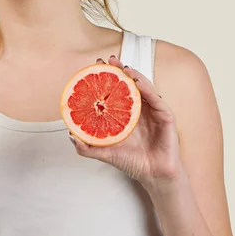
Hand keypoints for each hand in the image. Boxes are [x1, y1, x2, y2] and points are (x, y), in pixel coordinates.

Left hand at [69, 56, 183, 189]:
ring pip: (143, 86)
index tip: (95, 66)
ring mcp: (153, 111)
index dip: (107, 77)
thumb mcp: (104, 153)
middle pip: (129, 83)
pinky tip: (137, 82)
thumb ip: (87, 146)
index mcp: (126, 114)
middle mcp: (139, 108)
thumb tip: (70, 134)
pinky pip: (156, 98)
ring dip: (133, 75)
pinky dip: (147, 88)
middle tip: (108, 59)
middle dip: (119, 70)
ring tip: (122, 67)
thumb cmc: (132, 163)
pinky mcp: (165, 116)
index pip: (116, 90)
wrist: (153, 176)